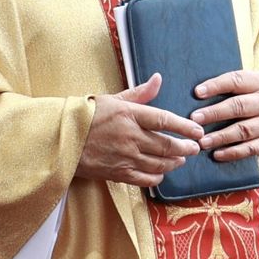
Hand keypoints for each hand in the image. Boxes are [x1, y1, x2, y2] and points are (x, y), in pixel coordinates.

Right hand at [76, 74, 203, 187]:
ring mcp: (124, 157)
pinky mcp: (116, 173)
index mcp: (129, 115)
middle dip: (184, 148)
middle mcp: (129, 137)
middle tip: (195, 148)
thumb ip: (140, 93)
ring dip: (174, 163)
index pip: (164, 120)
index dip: (185, 127)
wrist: (60, 139)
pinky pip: (144, 179)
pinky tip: (161, 173)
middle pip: (166, 145)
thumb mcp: (113, 99)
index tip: (198, 131)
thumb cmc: (87, 115)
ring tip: (182, 160)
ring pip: (158, 163)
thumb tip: (158, 79)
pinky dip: (156, 177)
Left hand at [192, 70, 258, 160]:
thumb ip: (229, 85)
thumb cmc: (254, 97)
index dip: (216, 86)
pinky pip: (250, 149)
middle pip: (239, 106)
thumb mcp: (249, 84)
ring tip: (202, 141)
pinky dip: (233, 152)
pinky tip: (217, 154)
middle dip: (215, 113)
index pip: (237, 81)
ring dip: (221, 136)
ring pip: (243, 130)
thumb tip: (197, 92)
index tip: (197, 93)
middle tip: (195, 119)